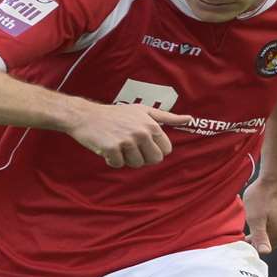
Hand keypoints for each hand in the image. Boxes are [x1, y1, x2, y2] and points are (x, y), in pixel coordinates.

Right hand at [69, 103, 187, 167]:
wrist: (86, 116)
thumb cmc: (117, 114)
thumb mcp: (144, 111)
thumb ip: (168, 117)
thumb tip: (190, 119)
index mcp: (152, 125)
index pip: (165, 151)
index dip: (153, 150)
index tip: (141, 143)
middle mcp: (141, 132)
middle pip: (153, 160)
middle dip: (142, 157)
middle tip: (129, 146)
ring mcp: (127, 141)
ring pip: (136, 164)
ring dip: (126, 158)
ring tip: (117, 144)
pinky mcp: (112, 148)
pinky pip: (117, 165)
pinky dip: (111, 160)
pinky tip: (106, 147)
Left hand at [243, 173, 276, 254]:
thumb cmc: (263, 195)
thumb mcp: (255, 217)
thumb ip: (259, 237)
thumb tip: (264, 253)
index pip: (265, 246)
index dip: (253, 243)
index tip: (244, 237)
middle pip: (274, 238)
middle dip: (262, 236)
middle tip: (250, 228)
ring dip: (271, 225)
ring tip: (260, 216)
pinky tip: (272, 207)